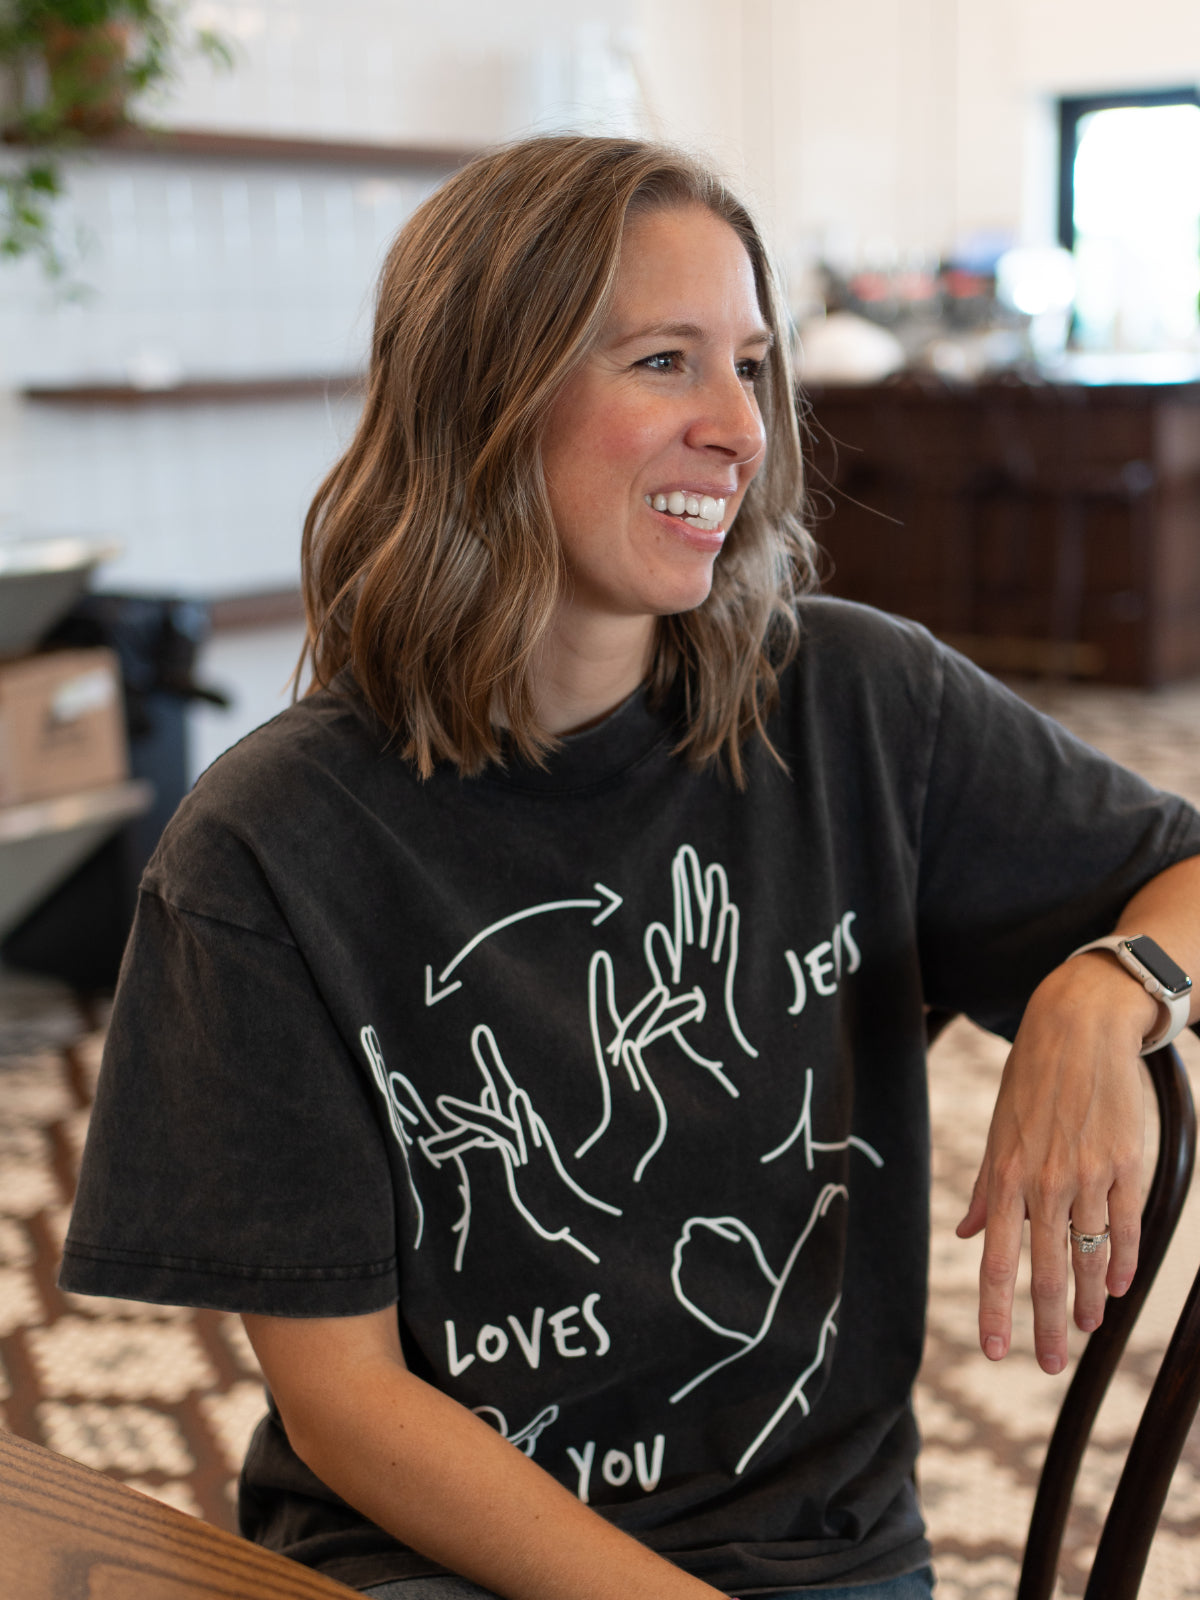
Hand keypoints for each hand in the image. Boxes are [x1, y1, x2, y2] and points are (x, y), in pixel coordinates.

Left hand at [955, 951, 1153, 1373]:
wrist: (1080, 1027)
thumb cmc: (1032, 1079)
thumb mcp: (999, 1130)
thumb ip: (985, 1188)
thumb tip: (967, 1234)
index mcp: (1006, 1175)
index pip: (998, 1258)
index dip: (996, 1309)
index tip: (996, 1351)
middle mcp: (1045, 1181)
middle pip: (1046, 1270)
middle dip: (1048, 1325)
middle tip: (1051, 1366)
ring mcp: (1089, 1175)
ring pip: (1088, 1255)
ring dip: (1088, 1298)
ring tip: (1088, 1328)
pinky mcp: (1127, 1164)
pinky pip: (1125, 1225)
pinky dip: (1121, 1260)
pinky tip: (1118, 1285)